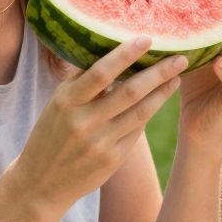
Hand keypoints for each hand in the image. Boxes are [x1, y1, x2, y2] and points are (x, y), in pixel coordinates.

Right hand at [13, 36, 187, 212]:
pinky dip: (149, 113)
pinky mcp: (113, 159)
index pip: (101, 72)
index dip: (126, 55)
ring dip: (163, 93)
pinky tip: (159, 100)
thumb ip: (82, 82)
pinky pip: (137, 131)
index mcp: (67, 101)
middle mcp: (84, 121)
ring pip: (141, 112)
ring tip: (177, 77)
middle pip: (130, 92)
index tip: (147, 39)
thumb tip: (110, 50)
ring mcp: (101, 142)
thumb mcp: (58, 104)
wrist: (41, 182)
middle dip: (159, 73)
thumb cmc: (51, 134)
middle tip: (180, 57)